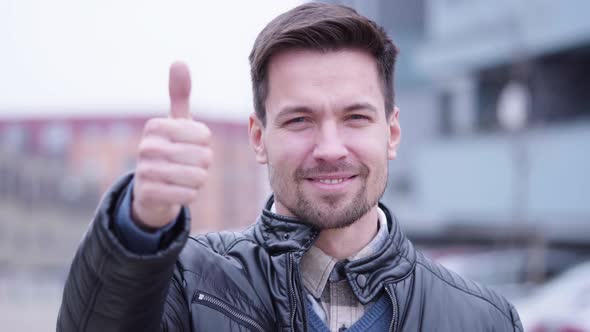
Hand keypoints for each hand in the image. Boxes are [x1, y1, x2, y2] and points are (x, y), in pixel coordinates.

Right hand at [131, 62, 212, 229]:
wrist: (149, 189)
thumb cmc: (169, 149)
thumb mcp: (175, 122)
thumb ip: (179, 94)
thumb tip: (178, 62)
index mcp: (156, 126)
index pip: (204, 135)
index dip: (204, 144)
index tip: (189, 145)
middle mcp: (147, 147)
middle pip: (203, 157)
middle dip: (203, 164)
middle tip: (188, 164)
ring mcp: (145, 171)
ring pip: (198, 177)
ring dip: (198, 180)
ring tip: (185, 176)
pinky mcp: (148, 194)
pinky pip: (189, 195)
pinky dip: (190, 195)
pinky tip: (178, 191)